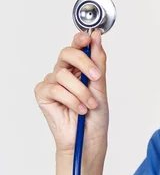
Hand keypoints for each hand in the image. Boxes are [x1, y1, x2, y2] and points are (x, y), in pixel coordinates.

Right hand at [34, 29, 108, 155]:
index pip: (77, 45)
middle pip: (67, 53)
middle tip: (96, 76)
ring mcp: (52, 83)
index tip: (89, 38)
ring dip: (81, 92)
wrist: (89, 138)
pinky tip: (78, 109)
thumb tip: (96, 36)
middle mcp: (64, 72)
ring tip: (89, 104)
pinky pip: (56, 89)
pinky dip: (71, 100)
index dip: (81, 39)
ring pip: (64, 75)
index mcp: (79, 67)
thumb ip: (98, 60)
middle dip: (84, 62)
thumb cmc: (96, 114)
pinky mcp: (43, 95)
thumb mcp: (101, 85)